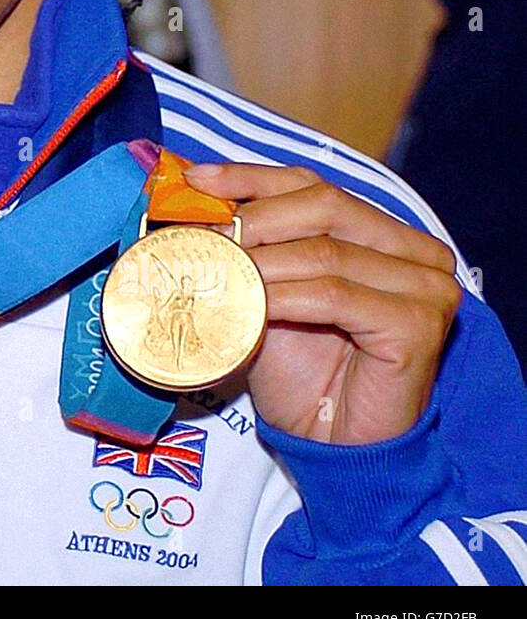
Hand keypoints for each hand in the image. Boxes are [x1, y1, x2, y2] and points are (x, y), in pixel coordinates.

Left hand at [183, 162, 460, 444]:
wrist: (330, 441)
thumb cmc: (299, 367)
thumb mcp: (267, 289)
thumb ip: (250, 243)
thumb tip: (191, 195)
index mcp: (385, 231)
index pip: (311, 184)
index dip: (251, 177)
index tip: (196, 179)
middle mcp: (416, 251)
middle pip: (323, 204)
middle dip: (252, 217)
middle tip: (202, 236)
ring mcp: (425, 286)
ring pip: (324, 250)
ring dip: (259, 260)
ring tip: (213, 269)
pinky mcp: (418, 325)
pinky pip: (333, 295)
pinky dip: (281, 296)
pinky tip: (247, 304)